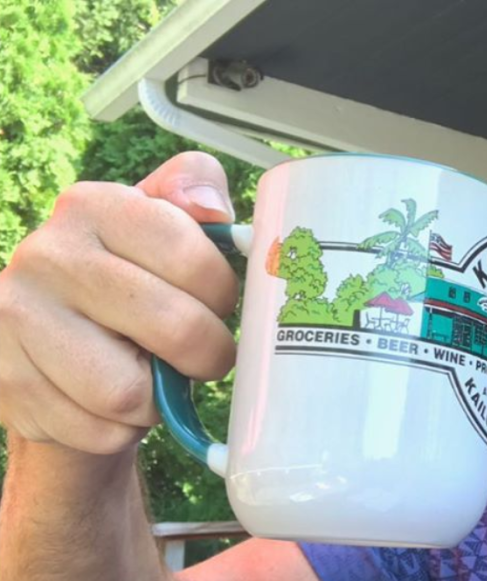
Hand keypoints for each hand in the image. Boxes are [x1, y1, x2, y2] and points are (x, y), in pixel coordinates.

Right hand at [0, 152, 239, 455]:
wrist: (60, 348)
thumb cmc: (137, 280)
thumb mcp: (168, 222)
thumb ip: (198, 189)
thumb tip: (209, 208)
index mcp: (93, 205)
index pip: (193, 258)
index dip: (223, 296)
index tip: (217, 303)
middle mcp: (44, 255)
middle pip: (174, 328)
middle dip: (208, 354)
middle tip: (204, 355)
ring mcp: (15, 320)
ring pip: (129, 392)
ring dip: (159, 398)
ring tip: (152, 375)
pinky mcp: (7, 383)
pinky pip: (98, 430)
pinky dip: (122, 429)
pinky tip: (111, 402)